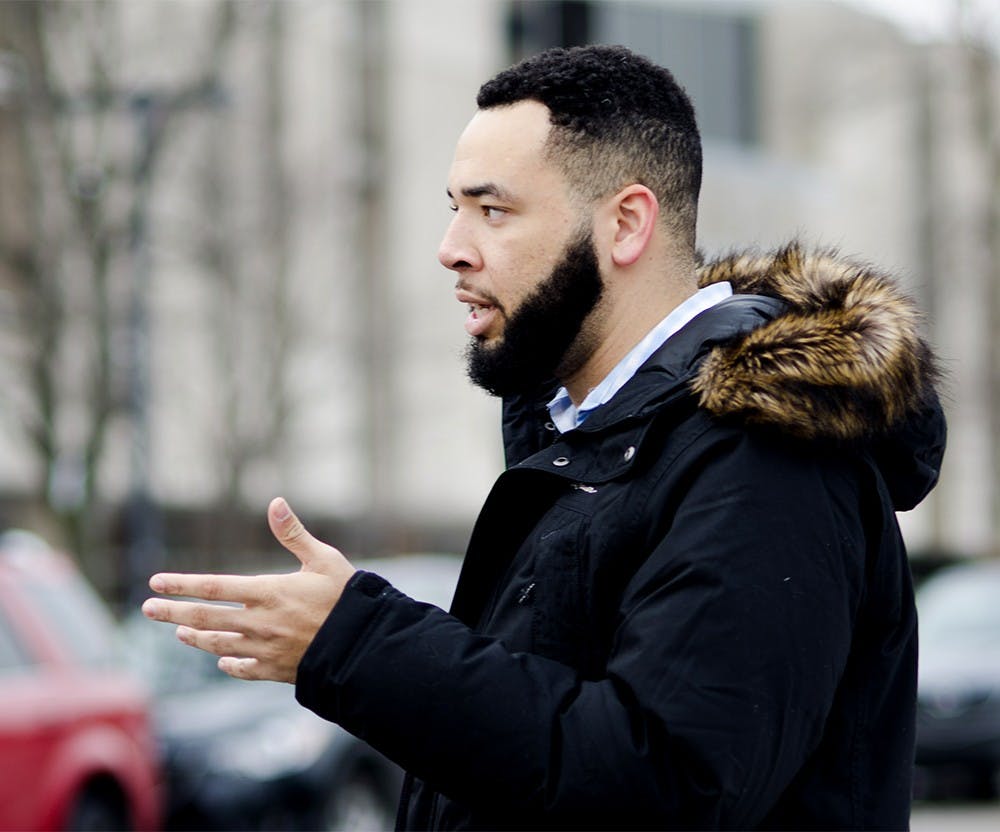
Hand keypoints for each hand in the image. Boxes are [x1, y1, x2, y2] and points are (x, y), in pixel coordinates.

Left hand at [141, 497, 355, 682]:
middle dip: (173, 612)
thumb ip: (294, 534)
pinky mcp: (276, 670)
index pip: (213, 587)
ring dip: (195, 637)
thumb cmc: (347, 597)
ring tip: (179, 631)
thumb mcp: (324, 559)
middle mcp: (260, 623)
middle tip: (148, 609)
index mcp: (268, 592)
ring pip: (218, 644)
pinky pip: (244, 668)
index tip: (156, 582)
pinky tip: (222, 659)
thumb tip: (275, 502)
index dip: (181, 584)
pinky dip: (229, 663)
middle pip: (205, 618)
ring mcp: (266, 649)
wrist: (365, 645)